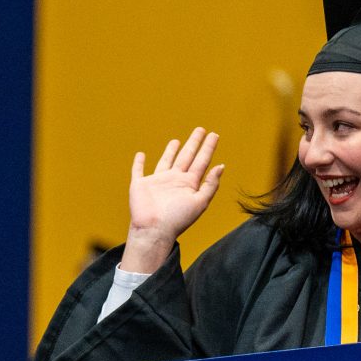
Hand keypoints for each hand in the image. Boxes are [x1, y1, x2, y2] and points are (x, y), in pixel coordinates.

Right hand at [125, 128, 223, 270]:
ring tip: (176, 141)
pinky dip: (138, 163)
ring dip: (170, 151)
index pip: (201, 161)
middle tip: (201, 130)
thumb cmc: (177, 220)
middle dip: (193, 143)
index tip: (214, 135)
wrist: (154, 231)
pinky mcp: (140, 185)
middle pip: (186, 157)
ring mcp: (157, 182)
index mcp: (189, 184)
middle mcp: (174, 180)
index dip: (208, 148)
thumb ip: (210, 184)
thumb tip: (221, 166)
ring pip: (166, 161)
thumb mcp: (199, 202)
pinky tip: (141, 155)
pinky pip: (138, 170)